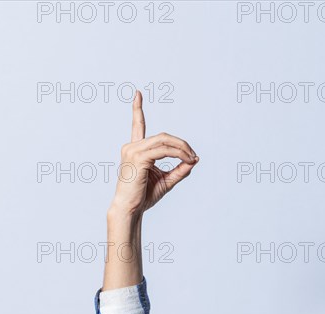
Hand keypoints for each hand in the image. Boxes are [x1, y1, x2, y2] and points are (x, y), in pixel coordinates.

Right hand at [110, 91, 198, 216]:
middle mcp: (131, 147)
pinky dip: (178, 153)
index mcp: (135, 150)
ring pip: (164, 141)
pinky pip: (163, 150)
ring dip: (182, 148)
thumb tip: (194, 160)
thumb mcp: (167, 181)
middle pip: (162, 136)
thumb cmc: (144, 197)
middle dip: (181, 143)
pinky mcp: (138, 158)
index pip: (137, 125)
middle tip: (194, 155)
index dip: (137, 109)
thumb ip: (179, 169)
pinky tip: (187, 160)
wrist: (131, 209)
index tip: (137, 93)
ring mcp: (133, 151)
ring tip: (192, 157)